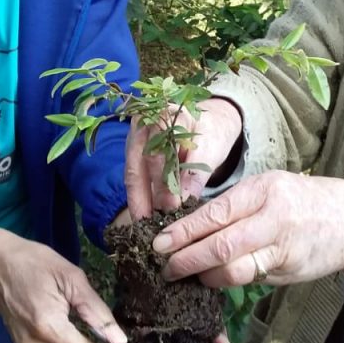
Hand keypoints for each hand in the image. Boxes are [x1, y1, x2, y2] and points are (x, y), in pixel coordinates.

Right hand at [125, 97, 242, 218]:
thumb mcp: (210, 150)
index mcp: (162, 115)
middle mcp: (142, 124)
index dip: (163, 185)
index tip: (172, 210)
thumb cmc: (211, 133)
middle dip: (144, 198)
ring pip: (132, 173)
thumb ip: (195, 174)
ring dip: (138, 201)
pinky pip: (133, 177)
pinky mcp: (134, 152)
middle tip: (151, 226)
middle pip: (138, 165)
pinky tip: (145, 216)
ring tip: (145, 227)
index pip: (158, 155)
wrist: (210, 122)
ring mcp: (134, 138)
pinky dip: (139, 197)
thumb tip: (184, 204)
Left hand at [150, 171, 343, 287]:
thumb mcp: (269, 188)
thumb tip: (190, 227)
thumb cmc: (302, 200)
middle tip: (165, 267)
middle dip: (186, 259)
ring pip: (234, 270)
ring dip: (204, 276)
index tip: (159, 242)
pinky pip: (250, 279)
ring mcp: (282, 248)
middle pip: (220, 245)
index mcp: (263, 190)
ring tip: (186, 275)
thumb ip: (235, 206)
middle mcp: (272, 218)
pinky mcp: (288, 271)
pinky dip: (227, 281)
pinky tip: (212, 279)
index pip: (215, 213)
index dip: (184, 231)